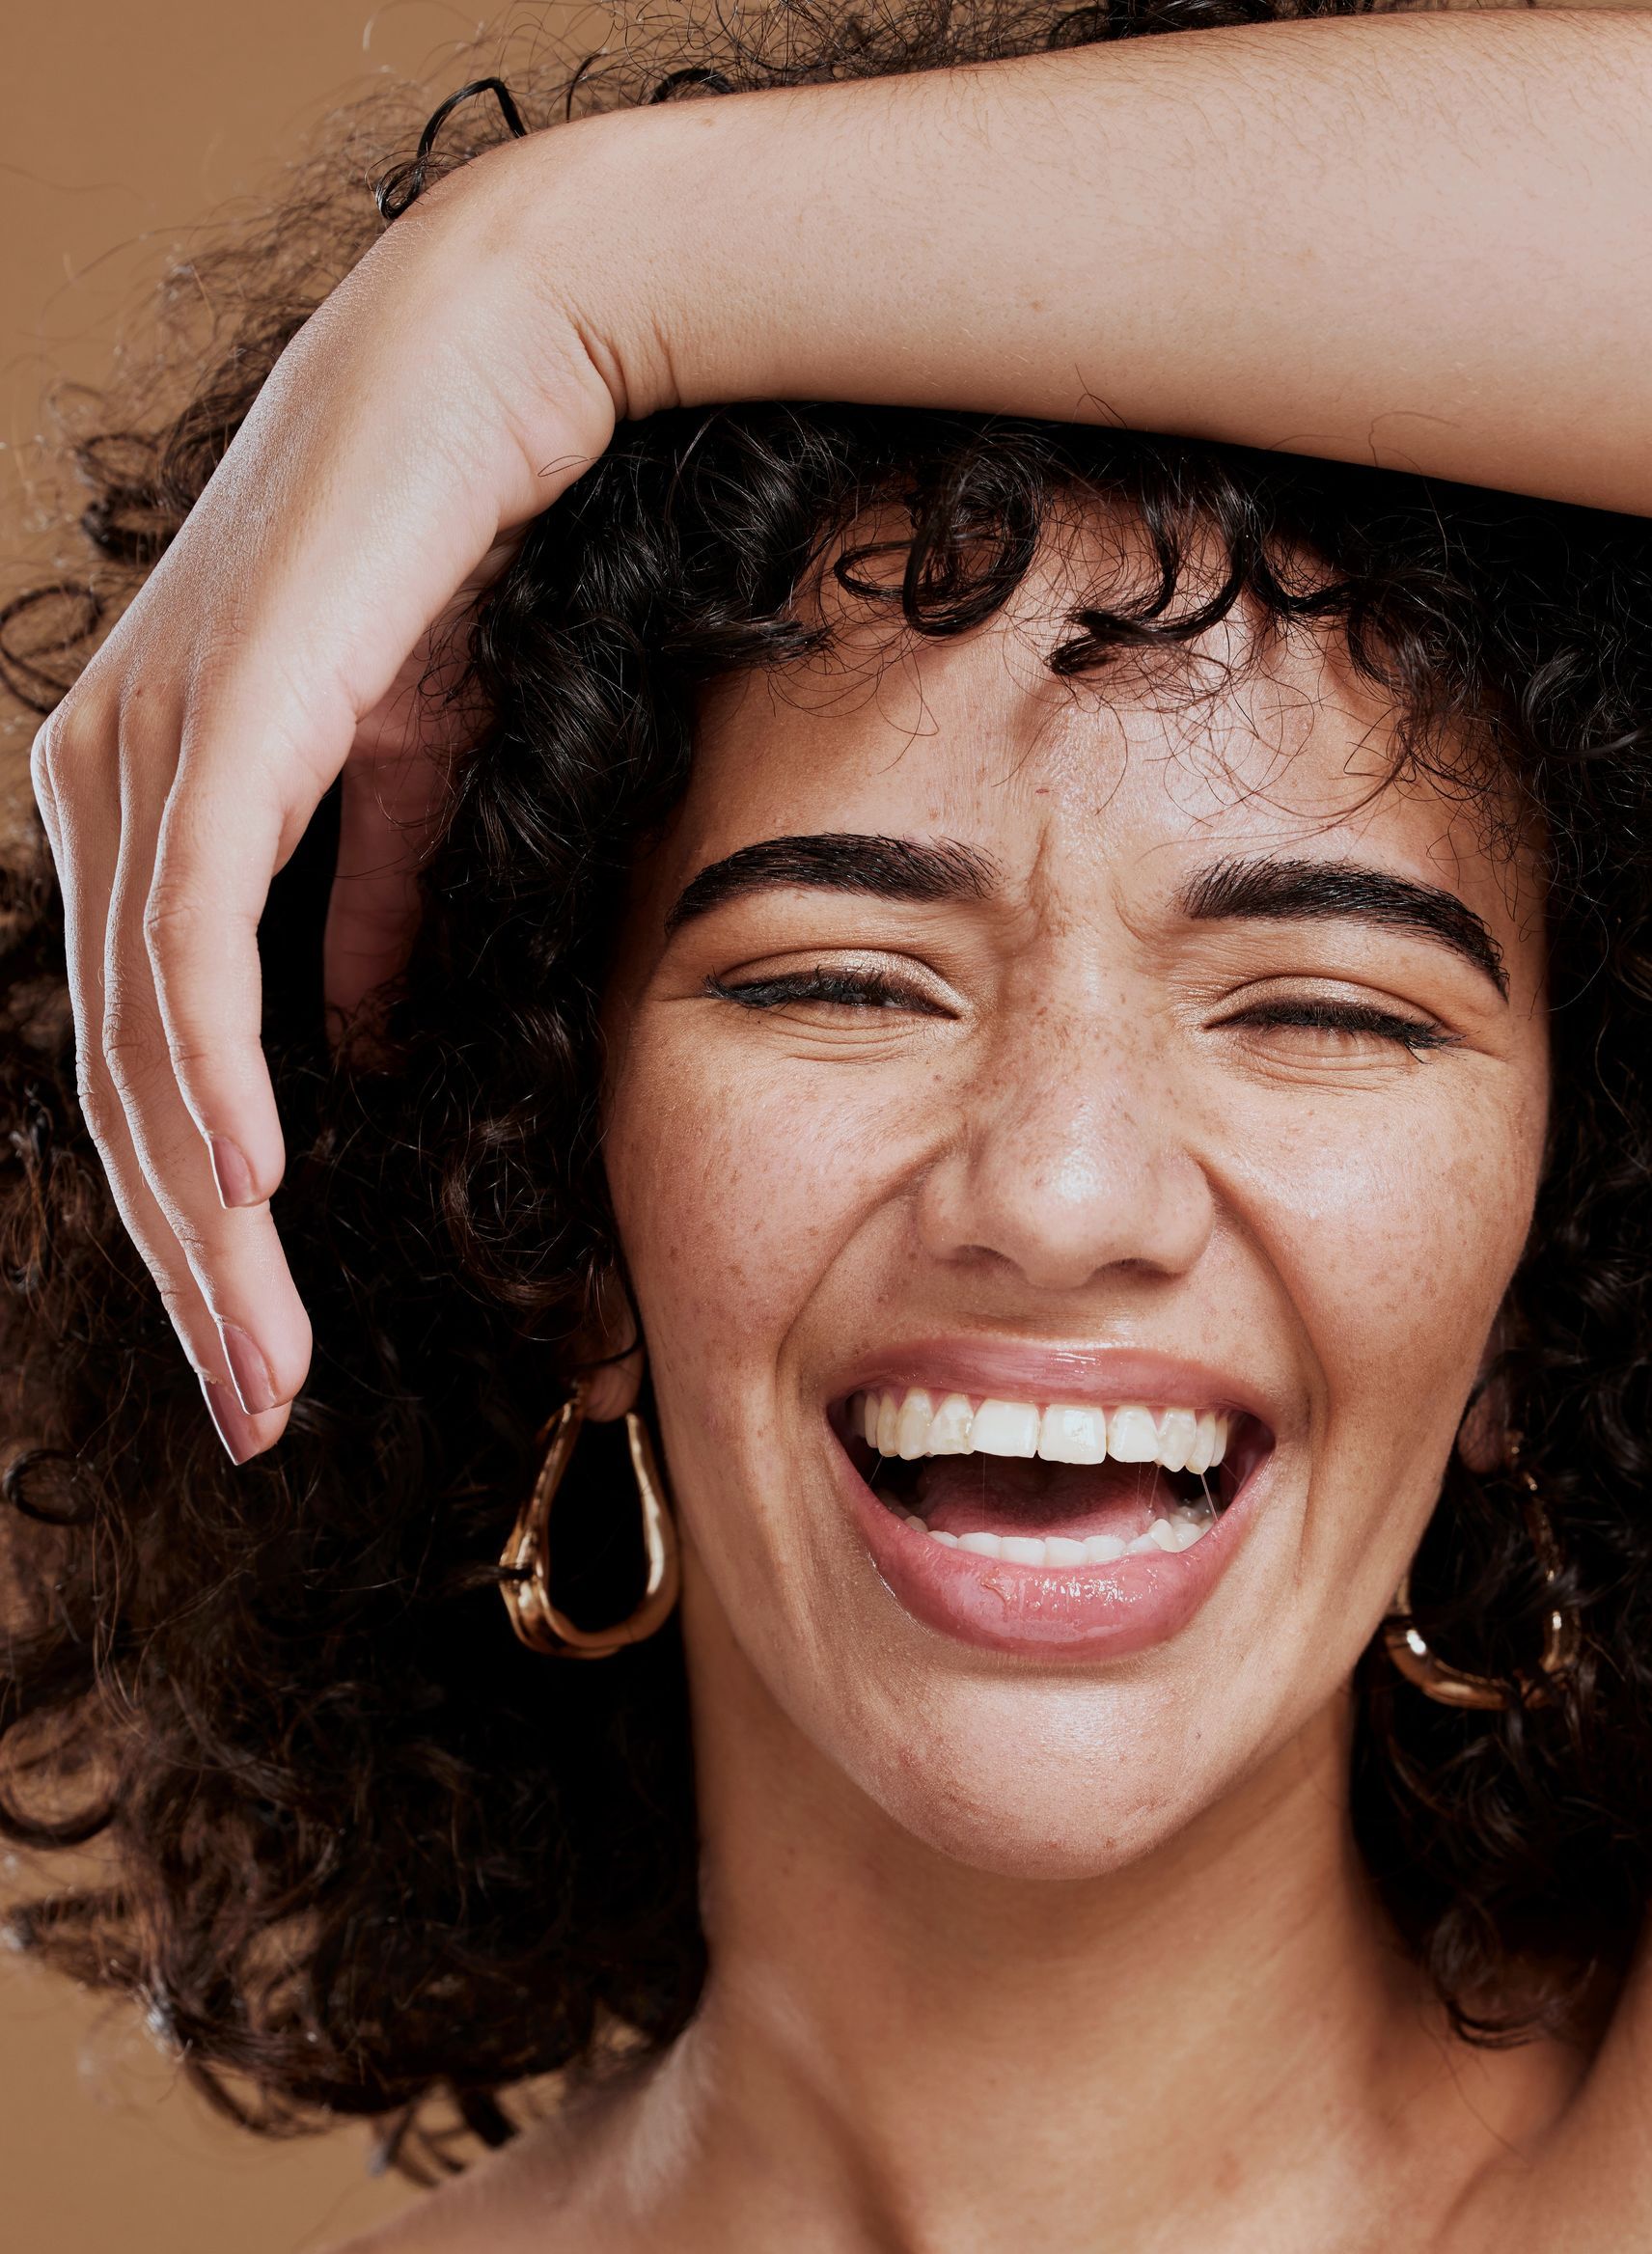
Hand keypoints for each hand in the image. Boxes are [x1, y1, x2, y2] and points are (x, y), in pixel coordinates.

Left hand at [30, 139, 622, 1458]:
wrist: (485, 372)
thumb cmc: (438, 562)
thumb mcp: (402, 783)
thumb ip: (362, 916)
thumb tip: (354, 1047)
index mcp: (131, 811)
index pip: (149, 1065)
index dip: (197, 1224)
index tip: (262, 1352)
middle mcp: (96, 791)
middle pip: (129, 1089)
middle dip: (195, 1272)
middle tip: (256, 1414)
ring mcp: (134, 758)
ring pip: (150, 1046)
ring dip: (209, 1224)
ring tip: (267, 1362)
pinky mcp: (208, 730)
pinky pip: (190, 942)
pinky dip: (217, 1075)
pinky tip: (250, 1188)